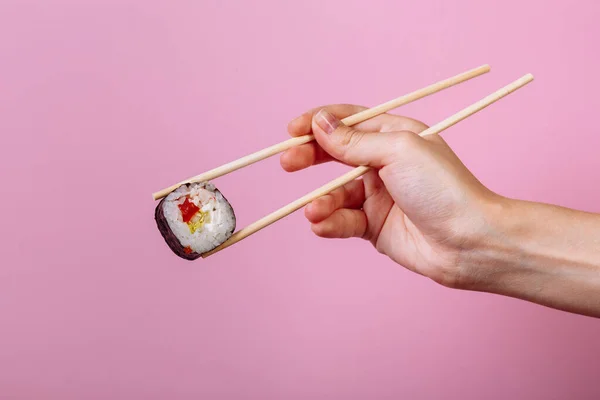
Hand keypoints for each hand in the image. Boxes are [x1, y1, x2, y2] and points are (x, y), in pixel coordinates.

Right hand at [281, 104, 497, 287]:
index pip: (347, 122)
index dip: (317, 123)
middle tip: (288, 162)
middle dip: (309, 158)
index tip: (292, 129)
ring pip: (336, 193)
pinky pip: (343, 220)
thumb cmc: (443, 188)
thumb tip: (319, 124)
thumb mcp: (397, 152)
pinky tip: (322, 224)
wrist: (469, 242)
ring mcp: (378, 196)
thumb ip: (354, 141)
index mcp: (393, 136)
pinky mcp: (373, 226)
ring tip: (314, 211)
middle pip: (334, 155)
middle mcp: (383, 164)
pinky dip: (330, 222)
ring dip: (322, 201)